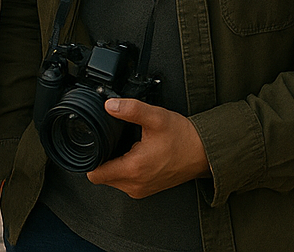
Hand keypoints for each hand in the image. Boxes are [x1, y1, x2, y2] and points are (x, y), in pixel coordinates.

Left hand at [85, 98, 210, 198]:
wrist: (203, 153)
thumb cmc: (183, 138)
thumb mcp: (155, 117)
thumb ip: (130, 109)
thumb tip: (109, 105)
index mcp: (134, 169)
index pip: (96, 175)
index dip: (89, 159)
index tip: (91, 144)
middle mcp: (135, 184)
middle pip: (102, 176)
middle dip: (102, 159)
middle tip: (110, 140)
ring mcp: (141, 189)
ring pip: (113, 179)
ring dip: (113, 164)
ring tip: (123, 145)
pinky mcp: (147, 188)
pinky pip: (125, 181)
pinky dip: (124, 168)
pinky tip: (132, 152)